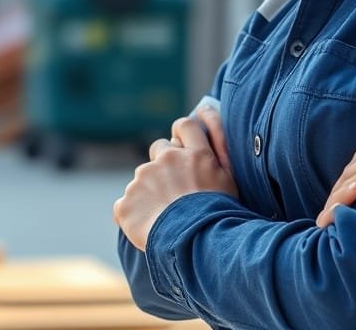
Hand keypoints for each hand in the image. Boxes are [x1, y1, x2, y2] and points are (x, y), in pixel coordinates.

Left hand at [114, 115, 237, 250]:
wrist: (198, 246)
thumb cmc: (220, 214)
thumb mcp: (230, 177)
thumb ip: (218, 141)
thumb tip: (205, 109)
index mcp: (193, 153)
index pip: (184, 126)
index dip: (182, 136)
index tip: (183, 149)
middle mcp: (165, 160)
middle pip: (159, 150)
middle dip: (164, 166)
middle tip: (176, 192)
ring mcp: (142, 181)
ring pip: (142, 180)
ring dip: (150, 192)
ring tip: (166, 217)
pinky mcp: (125, 204)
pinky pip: (126, 206)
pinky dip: (134, 215)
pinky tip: (149, 229)